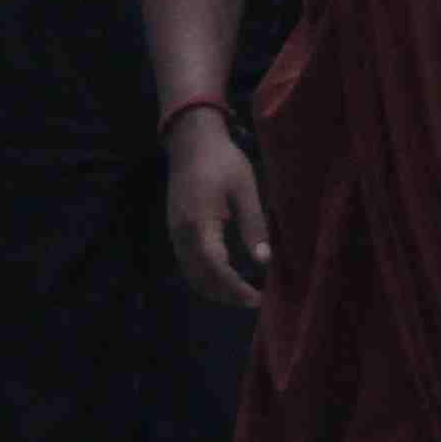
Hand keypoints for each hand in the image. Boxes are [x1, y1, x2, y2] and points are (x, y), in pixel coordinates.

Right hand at [166, 113, 271, 307]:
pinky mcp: (175, 230)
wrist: (191, 141)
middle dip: (226, 296)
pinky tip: (228, 275)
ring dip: (215, 290)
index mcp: (200, 224)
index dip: (236, 289)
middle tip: (255, 300)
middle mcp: (182, 234)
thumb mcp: (245, 190)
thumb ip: (253, 226)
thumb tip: (265, 260)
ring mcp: (175, 233)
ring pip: (191, 275)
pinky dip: (206, 277)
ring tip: (244, 292)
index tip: (257, 300)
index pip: (216, 269)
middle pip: (200, 279)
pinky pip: (188, 264)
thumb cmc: (222, 160)